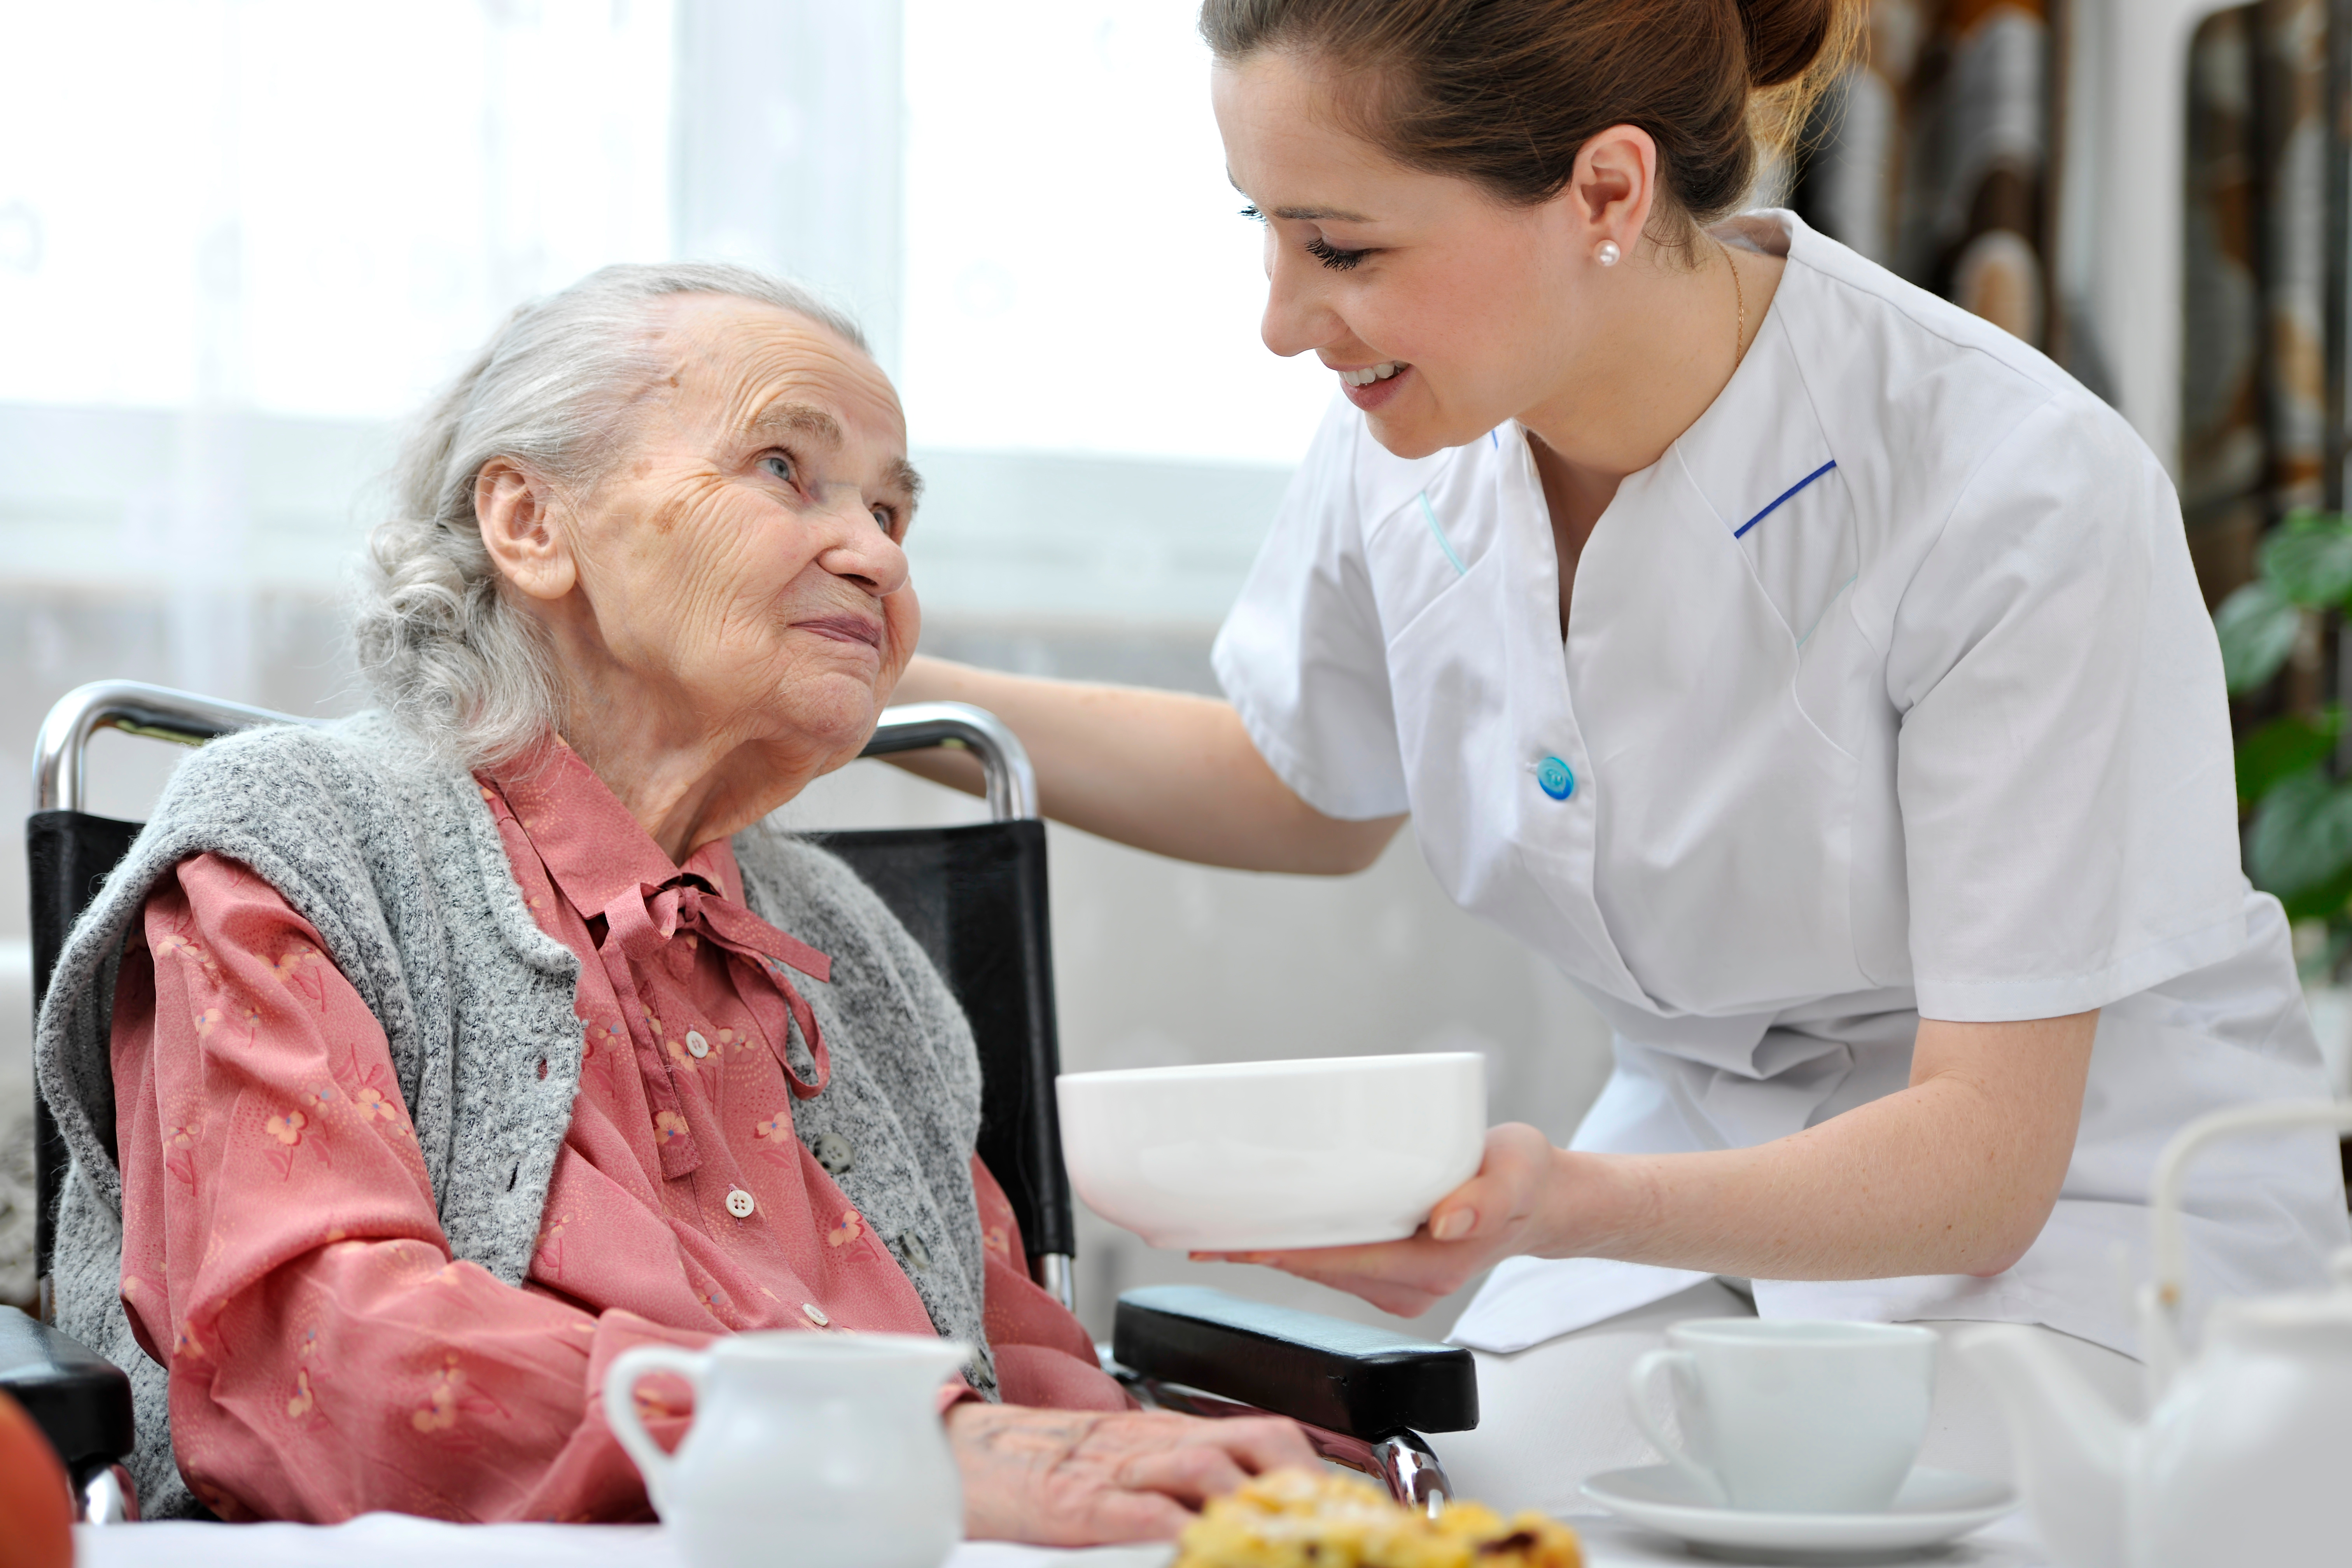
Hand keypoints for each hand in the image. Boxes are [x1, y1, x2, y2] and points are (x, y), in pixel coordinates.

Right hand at [946, 1402, 1316, 1544]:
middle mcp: (1155, 1444)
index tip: (1351, 1513)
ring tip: (1274, 1542)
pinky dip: (1172, 1528)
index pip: (1266, 1437)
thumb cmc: (1043, 1469)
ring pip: (1205, 1468)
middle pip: (1255, 1443)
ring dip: (1249, 1507)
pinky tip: (1192, 1543)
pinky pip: (1135, 1509)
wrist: (961, 1454)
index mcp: (1173, 1437)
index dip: (1316, 1470)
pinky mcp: (1072, 1501)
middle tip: (1322, 1527)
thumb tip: (1245, 1520)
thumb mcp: (1127, 1466)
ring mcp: (1115, 1469)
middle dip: (1300, 1485)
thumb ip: (1182, 1486)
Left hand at [1194, 1123, 1581, 1316]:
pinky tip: (1263, 1228)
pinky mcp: (1391, 1273)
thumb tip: (1449, 1221)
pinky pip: (1332, 1262)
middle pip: (1319, 1270)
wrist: (1542, 1201)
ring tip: (1214, 1229)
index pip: (1344, 1262)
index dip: (1288, 1252)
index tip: (1239, 1242)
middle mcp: (1410, 1285)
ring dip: (1272, 1250)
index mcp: (1434, 1265)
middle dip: (1260, 1253)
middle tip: (1197, 1234)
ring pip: (1320, 1269)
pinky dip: (1297, 1246)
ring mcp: (1398, 1285)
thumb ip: (1488, 1196)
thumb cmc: (1526, 1179)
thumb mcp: (1518, 1170)